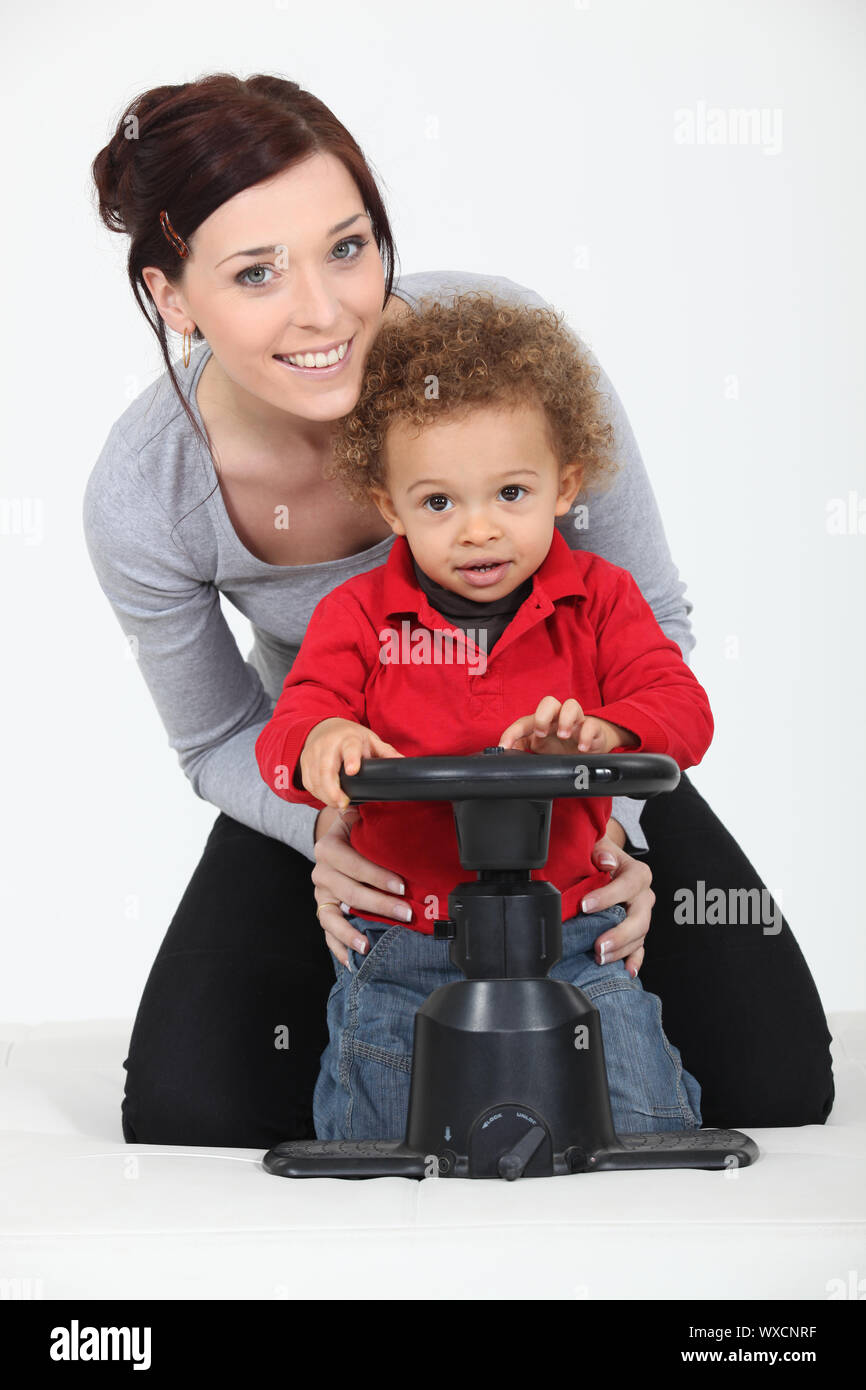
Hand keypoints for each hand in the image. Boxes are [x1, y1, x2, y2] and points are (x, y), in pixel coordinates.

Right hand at [300, 717, 403, 809]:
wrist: (324, 727)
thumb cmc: (350, 736)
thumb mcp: (370, 740)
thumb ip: (386, 753)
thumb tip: (404, 763)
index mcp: (348, 738)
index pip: (349, 748)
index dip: (351, 759)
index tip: (353, 771)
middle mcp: (328, 744)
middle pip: (326, 769)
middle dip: (333, 790)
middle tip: (343, 803)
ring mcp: (313, 753)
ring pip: (315, 779)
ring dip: (326, 795)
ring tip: (338, 804)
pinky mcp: (304, 763)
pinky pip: (308, 782)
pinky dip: (317, 793)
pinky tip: (327, 798)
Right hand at [311, 805, 413, 965]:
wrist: (336, 836)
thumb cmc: (355, 828)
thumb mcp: (360, 816)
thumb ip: (373, 816)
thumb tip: (401, 807)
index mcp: (328, 847)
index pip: (353, 864)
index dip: (377, 876)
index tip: (401, 887)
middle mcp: (321, 872)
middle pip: (349, 893)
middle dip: (379, 905)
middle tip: (406, 913)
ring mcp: (321, 895)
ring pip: (332, 918)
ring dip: (351, 933)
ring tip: (368, 946)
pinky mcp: (324, 911)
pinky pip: (327, 933)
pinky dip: (338, 948)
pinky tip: (351, 961)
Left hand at [499, 696, 637, 754]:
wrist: (590, 748)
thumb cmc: (562, 745)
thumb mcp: (540, 749)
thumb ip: (522, 748)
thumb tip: (504, 752)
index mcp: (543, 722)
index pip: (524, 722)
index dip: (512, 733)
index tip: (504, 746)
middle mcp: (558, 718)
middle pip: (549, 702)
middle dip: (542, 716)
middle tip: (541, 733)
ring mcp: (576, 722)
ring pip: (571, 705)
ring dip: (566, 719)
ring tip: (563, 736)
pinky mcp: (593, 729)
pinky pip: (591, 725)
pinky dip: (586, 735)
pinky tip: (582, 747)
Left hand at [581, 833, 654, 977]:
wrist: (604, 862)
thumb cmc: (599, 855)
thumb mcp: (598, 845)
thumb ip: (601, 851)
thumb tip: (606, 861)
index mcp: (638, 874)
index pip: (629, 885)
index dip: (608, 897)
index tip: (585, 906)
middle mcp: (644, 896)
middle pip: (639, 918)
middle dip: (619, 934)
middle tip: (599, 945)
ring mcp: (642, 916)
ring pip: (638, 937)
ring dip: (621, 950)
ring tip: (600, 958)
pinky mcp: (635, 932)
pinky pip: (639, 949)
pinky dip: (634, 961)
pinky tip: (627, 971)